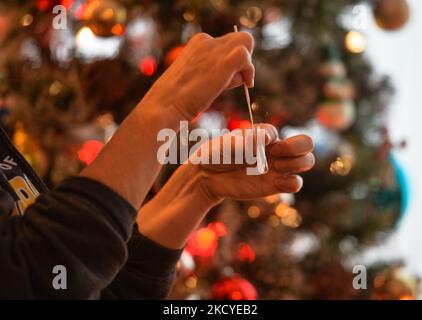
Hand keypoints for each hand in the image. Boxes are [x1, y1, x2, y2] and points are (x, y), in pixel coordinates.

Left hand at [137, 125, 313, 248]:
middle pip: (306, 143)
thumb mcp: (227, 145)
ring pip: (306, 162)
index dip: (269, 137)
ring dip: (298, 163)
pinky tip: (277, 183)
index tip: (253, 145)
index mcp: (262, 136)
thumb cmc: (216, 155)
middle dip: (298, 146)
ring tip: (277, 167)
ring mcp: (276, 168)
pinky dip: (293, 183)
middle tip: (277, 153)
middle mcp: (274, 149)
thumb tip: (269, 138)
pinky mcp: (275, 185)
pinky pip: (295, 184)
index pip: (276, 132)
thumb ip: (247, 141)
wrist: (207, 178)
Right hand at [143, 32, 254, 120]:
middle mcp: (206, 40)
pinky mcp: (223, 62)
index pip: (226, 44)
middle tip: (234, 81)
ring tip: (231, 85)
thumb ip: (214, 71)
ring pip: (246, 42)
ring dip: (245, 65)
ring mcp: (214, 50)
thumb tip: (238, 75)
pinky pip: (246, 55)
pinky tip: (246, 84)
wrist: (165, 106)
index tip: (224, 80)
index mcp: (198, 43)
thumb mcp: (196, 79)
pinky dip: (250, 70)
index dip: (231, 61)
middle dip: (242, 59)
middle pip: (239, 39)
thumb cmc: (177, 99)